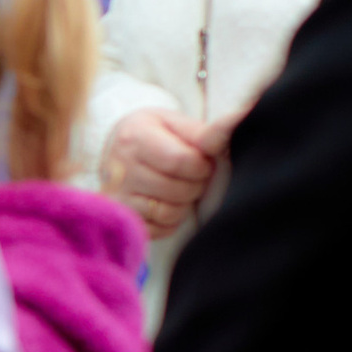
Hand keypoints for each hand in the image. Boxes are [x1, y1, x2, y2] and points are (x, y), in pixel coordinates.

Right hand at [99, 106, 218, 239]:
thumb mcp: (173, 123)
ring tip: (178, 188)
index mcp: (135, 138)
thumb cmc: (153, 135)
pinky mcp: (121, 219)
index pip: (182, 161)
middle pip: (178, 190)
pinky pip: (159, 230)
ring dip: (184, 203)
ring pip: (170, 212)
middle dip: (195, 184)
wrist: (113, 150)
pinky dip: (170, 220)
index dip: (201, 166)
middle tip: (189, 176)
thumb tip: (238, 122)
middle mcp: (120, 169)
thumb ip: (204, 131)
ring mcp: (119, 197)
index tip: (200, 162)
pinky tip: (165, 202)